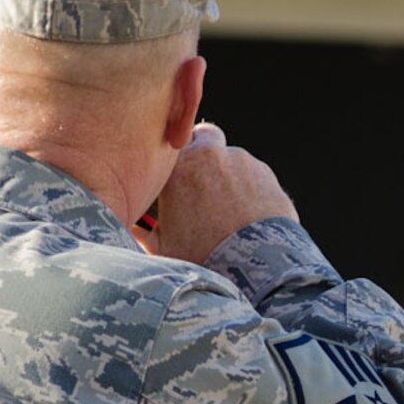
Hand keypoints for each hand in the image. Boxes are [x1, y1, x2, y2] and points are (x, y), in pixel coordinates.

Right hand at [150, 123, 297, 264]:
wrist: (254, 267)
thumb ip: (146, 233)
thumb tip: (134, 231)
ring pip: (233, 159)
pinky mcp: (269, 175)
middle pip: (205, 136)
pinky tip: (250, 217)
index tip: (177, 178)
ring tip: (231, 212)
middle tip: (203, 183)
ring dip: (230, 176)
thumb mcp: (164, 249)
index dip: (176, 162)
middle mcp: (211, 156)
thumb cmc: (204, 259)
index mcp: (178, 168)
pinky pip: (257, 177)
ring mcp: (243, 162)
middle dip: (205, 153)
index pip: (172, 146)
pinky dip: (253, 191)